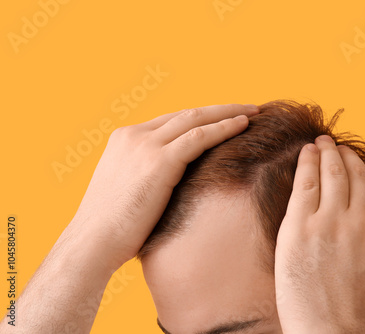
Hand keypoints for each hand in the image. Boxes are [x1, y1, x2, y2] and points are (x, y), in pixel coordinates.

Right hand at [68, 103, 258, 269]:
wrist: (92, 243)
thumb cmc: (113, 227)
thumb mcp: (130, 190)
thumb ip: (149, 175)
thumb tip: (174, 183)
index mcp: (125, 138)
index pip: (172, 121)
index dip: (201, 118)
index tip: (224, 119)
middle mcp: (134, 135)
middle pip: (187, 113)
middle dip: (220, 108)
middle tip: (247, 107)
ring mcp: (145, 145)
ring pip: (197, 118)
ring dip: (228, 112)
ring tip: (253, 111)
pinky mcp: (159, 161)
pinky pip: (200, 137)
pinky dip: (224, 128)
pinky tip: (244, 125)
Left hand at [274, 135, 364, 332]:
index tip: (360, 174)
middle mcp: (363, 220)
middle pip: (356, 177)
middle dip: (347, 157)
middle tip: (337, 147)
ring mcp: (330, 221)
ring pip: (331, 174)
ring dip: (327, 153)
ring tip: (321, 142)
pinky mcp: (299, 227)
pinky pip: (304, 184)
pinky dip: (307, 163)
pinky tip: (306, 152)